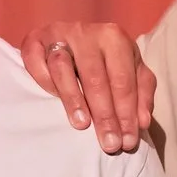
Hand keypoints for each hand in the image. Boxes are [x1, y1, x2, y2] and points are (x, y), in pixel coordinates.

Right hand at [21, 20, 154, 153]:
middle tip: (109, 144)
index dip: (127, 113)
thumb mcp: (131, 73)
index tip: (127, 142)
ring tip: (82, 125)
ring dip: (73, 98)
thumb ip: (141, 94)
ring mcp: (59, 34)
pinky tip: (52, 100)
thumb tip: (143, 122)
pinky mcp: (34, 40)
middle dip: (104, 115)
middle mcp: (87, 32)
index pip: (123, 80)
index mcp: (115, 38)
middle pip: (96, 78)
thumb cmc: (106, 62)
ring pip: (63, 67)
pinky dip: (44, 80)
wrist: (71, 40)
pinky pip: (36, 61)